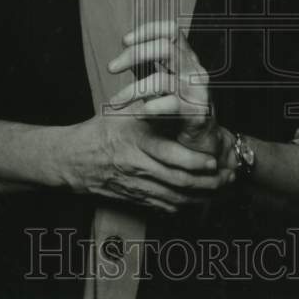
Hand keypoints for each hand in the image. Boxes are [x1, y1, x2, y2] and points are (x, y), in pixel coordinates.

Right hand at [62, 114, 234, 214]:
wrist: (71, 160)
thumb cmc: (99, 130)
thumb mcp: (121, 110)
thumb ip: (148, 102)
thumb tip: (174, 91)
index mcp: (136, 143)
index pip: (171, 157)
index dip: (195, 161)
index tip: (213, 160)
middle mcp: (137, 168)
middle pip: (178, 182)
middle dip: (206, 183)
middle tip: (226, 178)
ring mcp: (136, 186)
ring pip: (174, 198)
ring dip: (200, 197)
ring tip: (219, 190)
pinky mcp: (134, 198)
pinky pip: (163, 207)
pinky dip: (183, 205)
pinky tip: (198, 201)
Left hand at [107, 19, 220, 155]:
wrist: (202, 141)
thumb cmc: (178, 109)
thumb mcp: (160, 83)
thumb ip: (147, 66)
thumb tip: (125, 50)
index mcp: (187, 59)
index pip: (171, 31)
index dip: (148, 30)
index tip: (125, 41)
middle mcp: (194, 71)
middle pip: (165, 48)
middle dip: (134, 55)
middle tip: (111, 68)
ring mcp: (198, 92)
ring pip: (162, 80)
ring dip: (132, 90)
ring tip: (115, 102)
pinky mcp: (198, 114)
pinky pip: (172, 106)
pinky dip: (151, 108)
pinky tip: (139, 114)